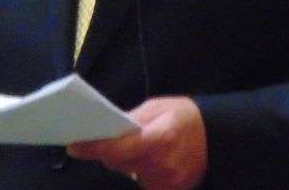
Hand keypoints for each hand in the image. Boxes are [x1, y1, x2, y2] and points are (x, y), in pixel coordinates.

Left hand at [68, 96, 207, 189]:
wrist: (215, 136)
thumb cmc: (183, 115)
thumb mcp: (157, 107)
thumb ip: (132, 120)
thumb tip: (105, 129)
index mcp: (159, 138)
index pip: (118, 148)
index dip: (94, 147)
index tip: (73, 146)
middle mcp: (162, 165)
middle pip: (119, 163)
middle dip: (108, 151)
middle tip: (102, 139)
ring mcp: (166, 182)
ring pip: (129, 174)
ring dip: (124, 161)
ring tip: (134, 146)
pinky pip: (141, 182)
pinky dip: (138, 170)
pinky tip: (148, 159)